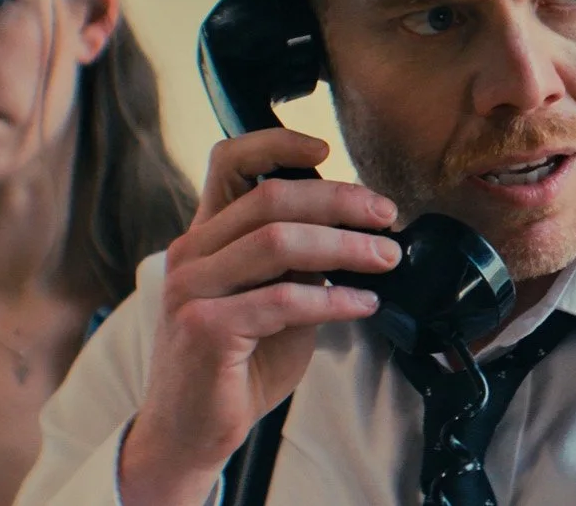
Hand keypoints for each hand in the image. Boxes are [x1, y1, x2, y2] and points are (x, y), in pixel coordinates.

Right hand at [118, 128, 400, 505]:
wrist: (189, 433)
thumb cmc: (235, 366)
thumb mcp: (271, 302)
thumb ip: (297, 266)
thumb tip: (357, 233)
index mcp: (204, 237)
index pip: (229, 162)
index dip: (276, 142)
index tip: (326, 148)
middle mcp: (191, 254)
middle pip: (269, 197)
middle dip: (339, 200)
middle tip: (386, 216)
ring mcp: (191, 289)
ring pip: (277, 241)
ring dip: (344, 245)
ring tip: (386, 258)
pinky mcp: (204, 329)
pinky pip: (282, 300)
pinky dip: (333, 299)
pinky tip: (363, 302)